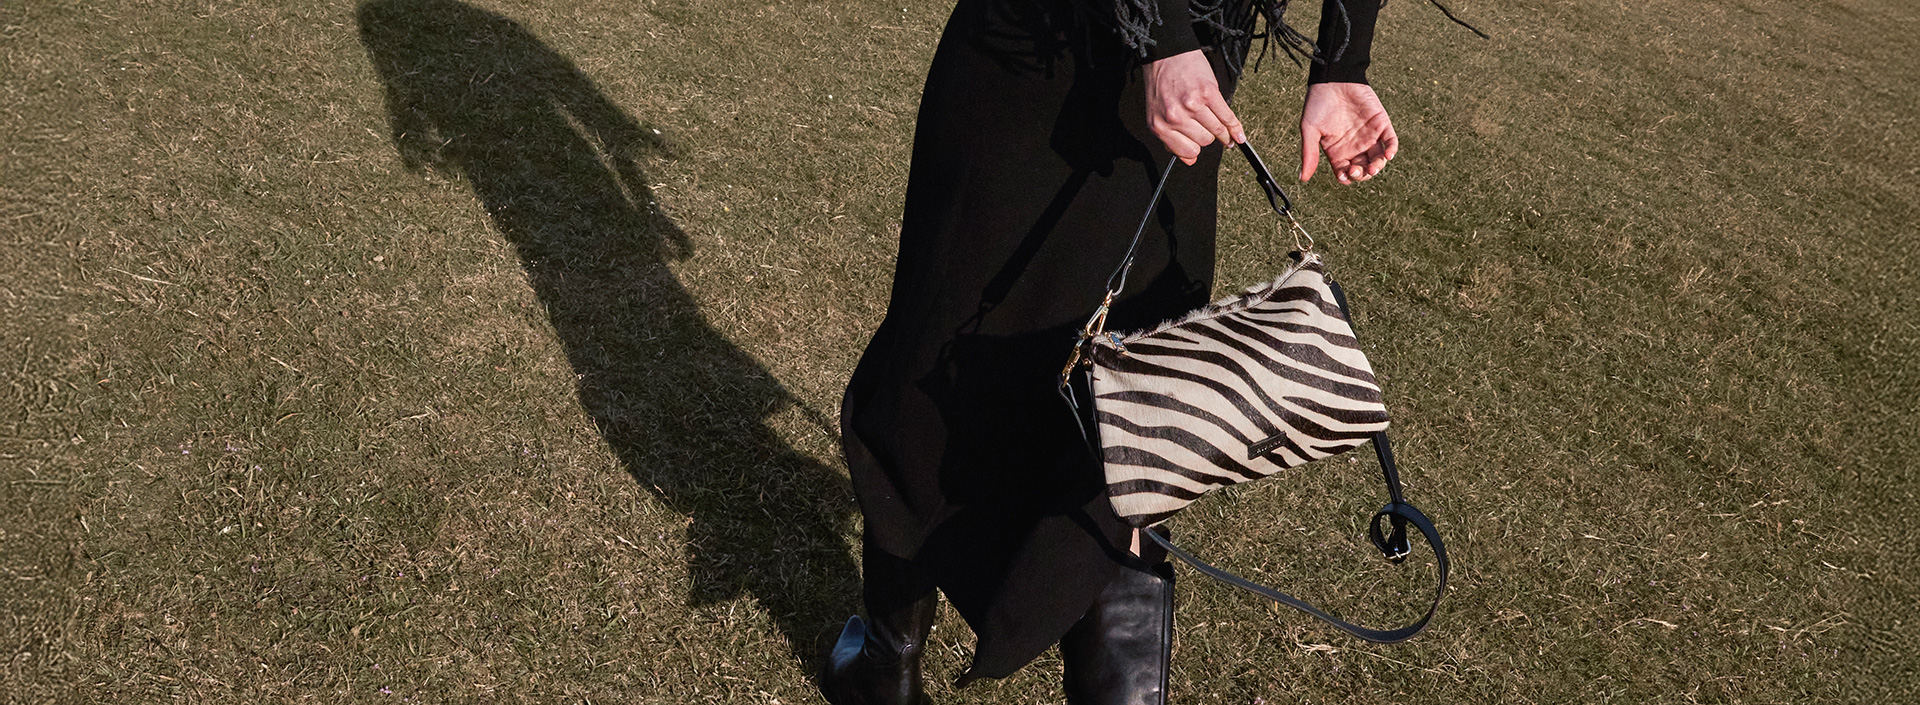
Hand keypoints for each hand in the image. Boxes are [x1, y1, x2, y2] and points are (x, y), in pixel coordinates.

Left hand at [1146, 49, 1243, 165]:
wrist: (1166, 55)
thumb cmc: (1161, 84)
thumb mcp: (1156, 114)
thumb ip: (1170, 138)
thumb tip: (1190, 160)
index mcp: (1160, 126)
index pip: (1187, 152)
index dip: (1196, 150)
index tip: (1201, 147)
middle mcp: (1174, 118)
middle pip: (1204, 141)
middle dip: (1208, 137)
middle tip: (1209, 130)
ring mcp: (1192, 105)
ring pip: (1216, 131)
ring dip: (1224, 134)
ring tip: (1227, 135)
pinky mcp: (1208, 93)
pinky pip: (1227, 117)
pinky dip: (1236, 128)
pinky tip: (1239, 135)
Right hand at [1299, 82, 1396, 183]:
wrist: (1333, 78)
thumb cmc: (1317, 103)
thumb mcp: (1310, 129)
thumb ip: (1309, 154)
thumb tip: (1302, 178)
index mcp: (1337, 151)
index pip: (1345, 173)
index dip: (1346, 178)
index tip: (1344, 174)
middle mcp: (1354, 146)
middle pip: (1363, 169)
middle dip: (1362, 175)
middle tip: (1357, 170)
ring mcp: (1369, 136)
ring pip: (1378, 159)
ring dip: (1377, 167)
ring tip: (1373, 168)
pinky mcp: (1381, 123)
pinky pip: (1390, 141)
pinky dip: (1391, 150)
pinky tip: (1387, 156)